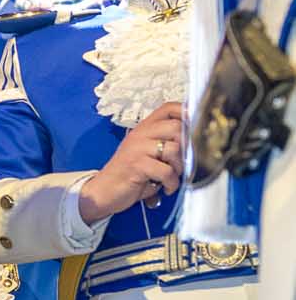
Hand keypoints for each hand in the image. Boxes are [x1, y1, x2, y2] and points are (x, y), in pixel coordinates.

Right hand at [78, 102, 184, 222]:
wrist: (103, 191)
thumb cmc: (128, 174)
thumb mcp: (145, 153)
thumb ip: (164, 143)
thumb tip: (193, 142)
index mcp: (143, 128)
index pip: (168, 108)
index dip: (187, 113)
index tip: (196, 128)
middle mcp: (140, 134)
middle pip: (176, 127)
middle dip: (186, 148)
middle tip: (182, 163)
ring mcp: (137, 148)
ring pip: (174, 149)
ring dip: (179, 168)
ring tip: (172, 177)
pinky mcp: (137, 165)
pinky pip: (166, 171)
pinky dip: (171, 183)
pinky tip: (166, 188)